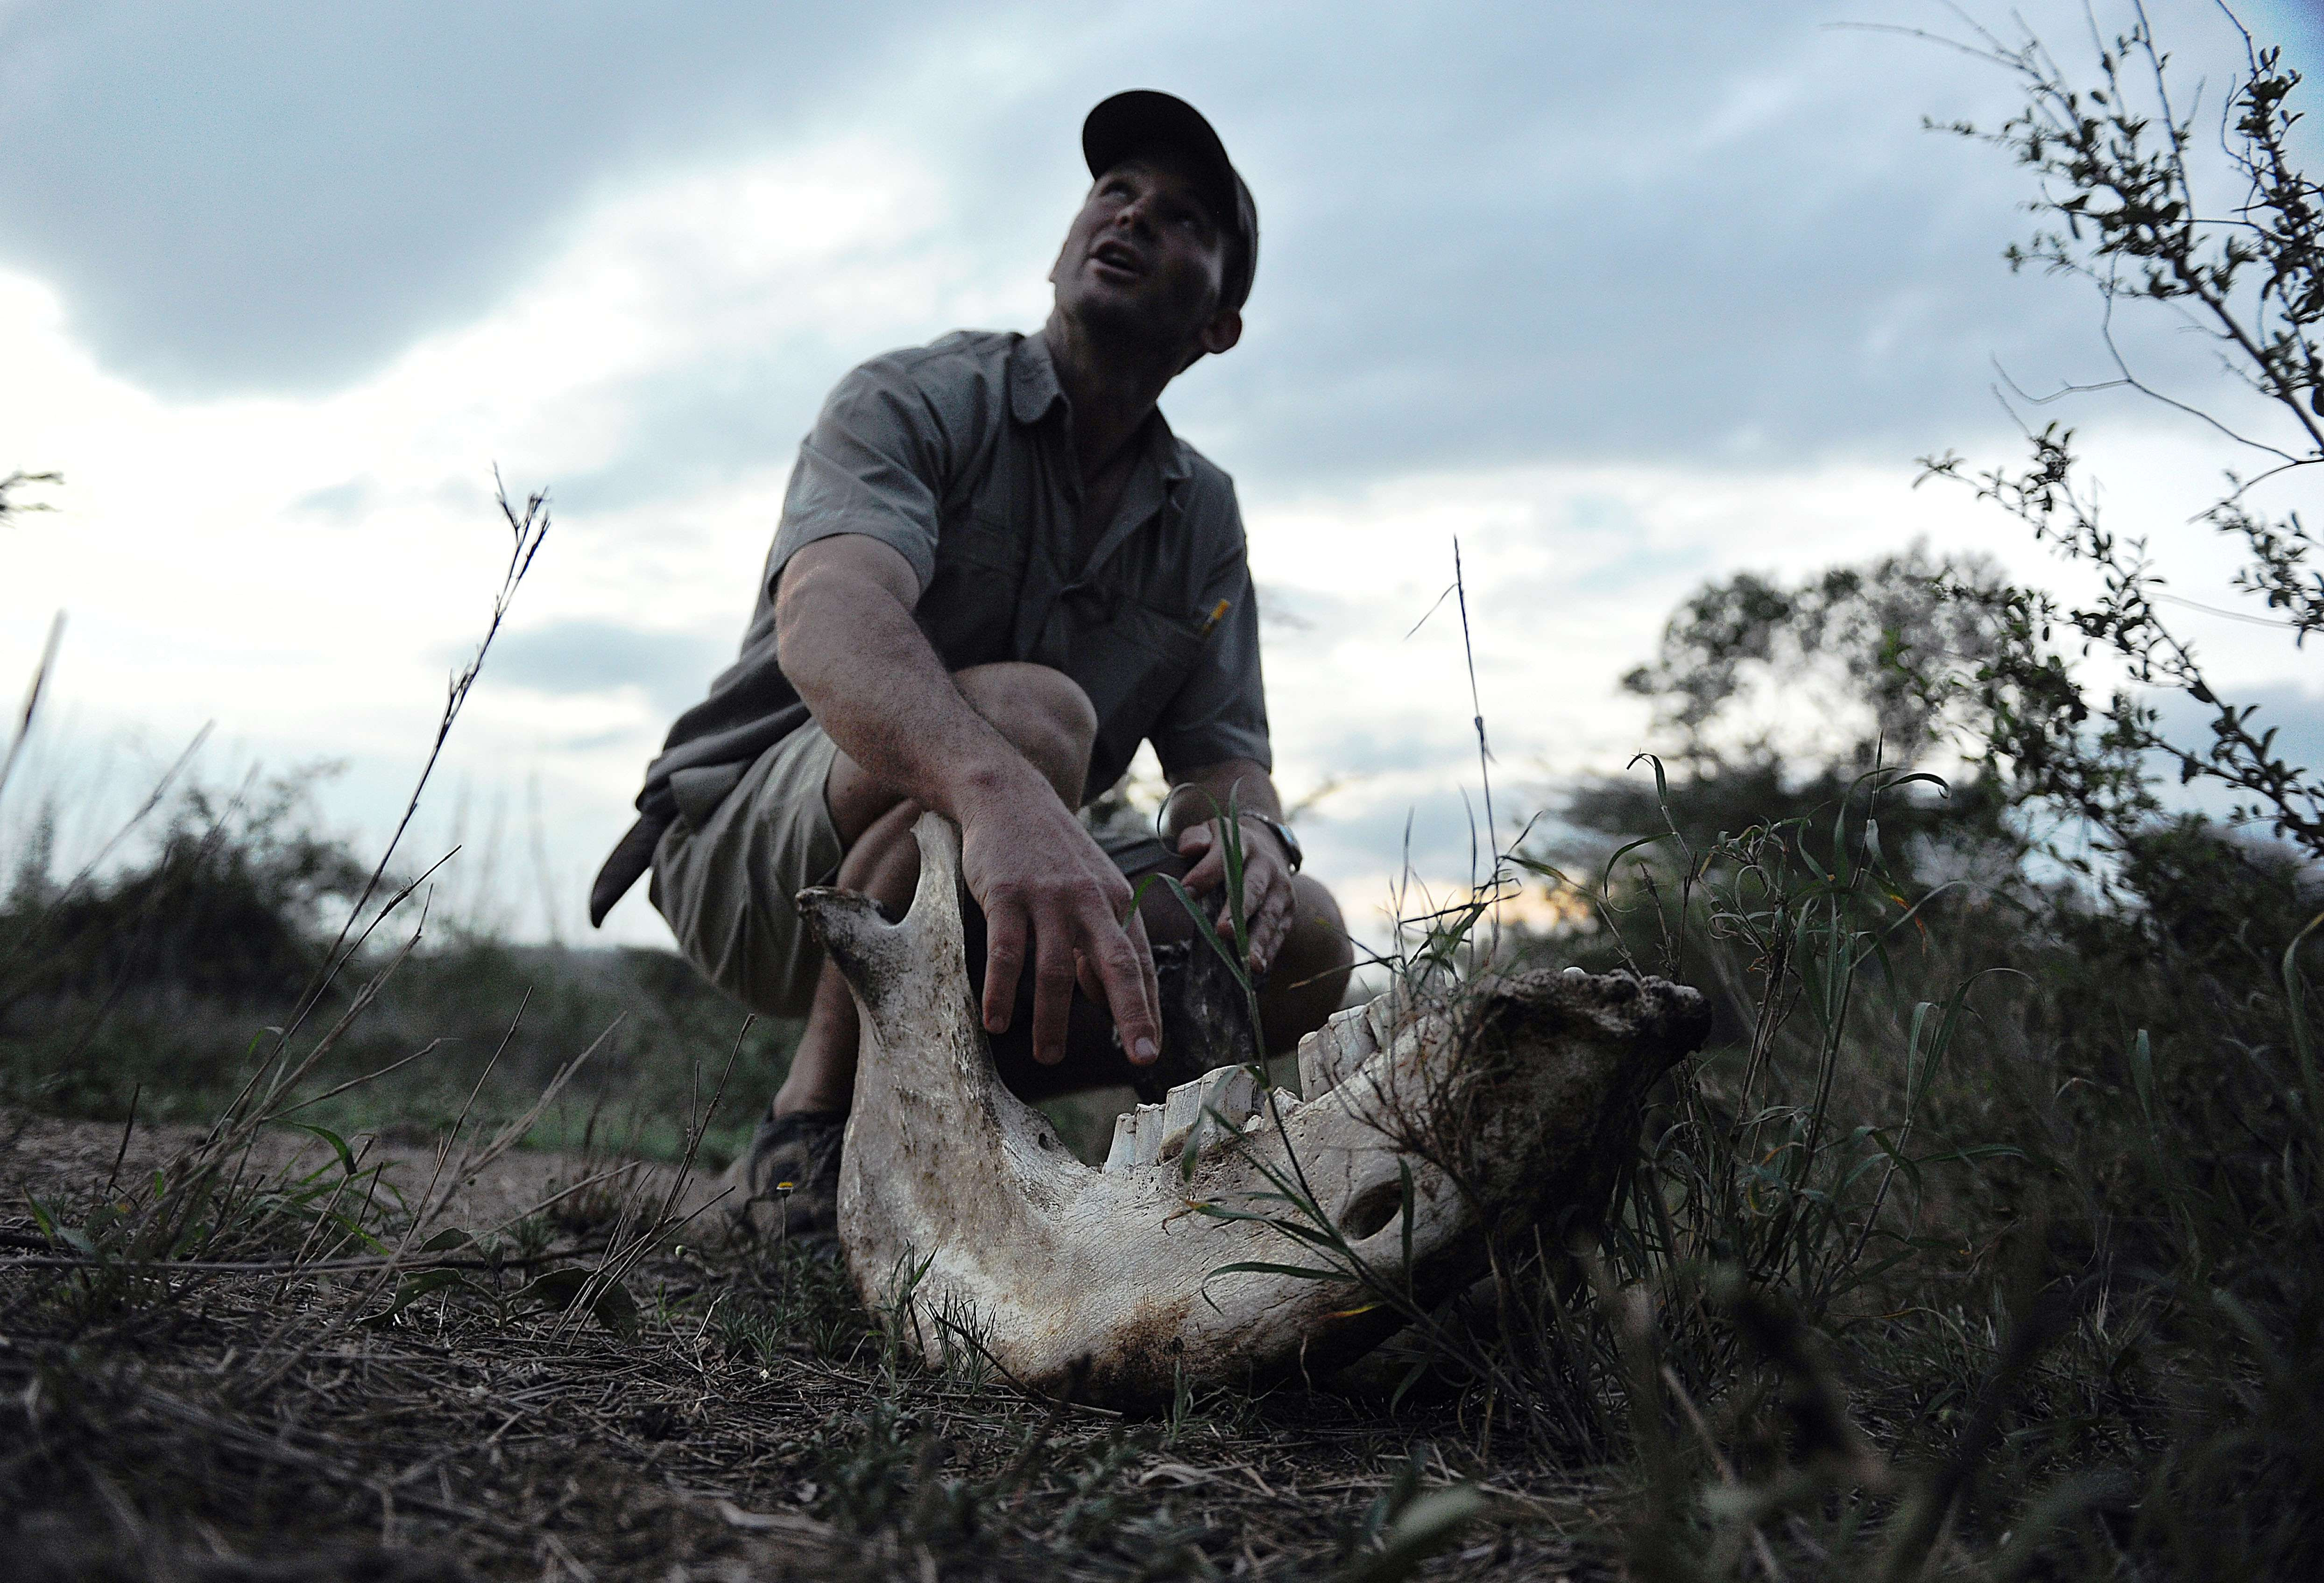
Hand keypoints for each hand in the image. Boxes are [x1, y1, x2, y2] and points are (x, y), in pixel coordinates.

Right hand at [957, 779, 1161, 1068]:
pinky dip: (1002, 990)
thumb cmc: (1052, 854)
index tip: (1150, 1051)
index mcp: (1115, 902)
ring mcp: (1048, 898)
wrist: (1008, 796)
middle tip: (1140, 1059)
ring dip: (1054, 1019)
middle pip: (1118, 964)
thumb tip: (1104, 998)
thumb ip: (1100, 942)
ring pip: (1056, 968)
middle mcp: (1090, 901)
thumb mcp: (1090, 890)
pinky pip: (1006, 952)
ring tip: (1049, 1056)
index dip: (1147, 1008)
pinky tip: (997, 1022)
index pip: (1139, 963)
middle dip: (1132, 1013)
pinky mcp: (1007, 895)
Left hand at [1176, 816, 1295, 974]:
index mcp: (1243, 844)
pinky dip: (1270, 950)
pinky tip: (1259, 967)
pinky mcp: (1289, 909)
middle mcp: (1267, 865)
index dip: (1205, 873)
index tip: (1186, 890)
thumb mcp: (1209, 833)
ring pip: (1270, 915)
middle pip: (1252, 889)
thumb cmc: (1225, 848)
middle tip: (1223, 931)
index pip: (1223, 857)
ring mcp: (1281, 889)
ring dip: (1259, 940)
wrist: (1265, 848)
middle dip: (1238, 912)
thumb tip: (1189, 850)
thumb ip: (1194, 838)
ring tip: (1249, 962)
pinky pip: (1280, 931)